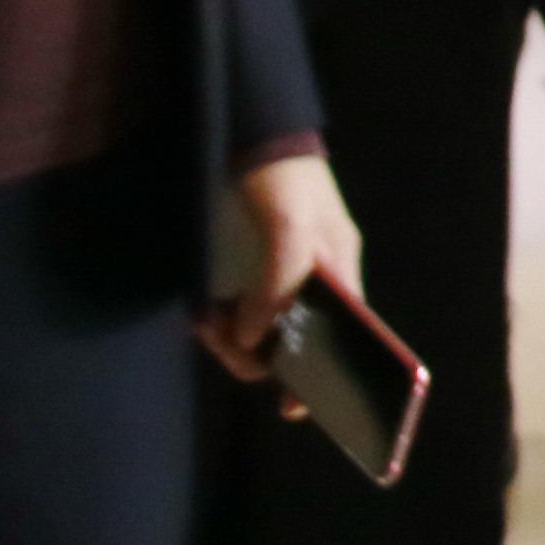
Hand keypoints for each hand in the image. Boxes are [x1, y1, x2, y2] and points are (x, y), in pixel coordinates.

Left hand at [203, 150, 364, 383]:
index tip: (290, 408)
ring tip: (202, 321)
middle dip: (254, 354)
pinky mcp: (243, 277)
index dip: (321, 380)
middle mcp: (310, 289)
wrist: (253, 136)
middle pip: (289, 347)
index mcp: (339, 279)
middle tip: (217, 336)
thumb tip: (253, 337)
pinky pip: (233, 317)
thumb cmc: (285, 179)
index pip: (343, 344)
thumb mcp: (290, 224)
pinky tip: (200, 312)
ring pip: (256, 337)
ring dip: (227, 339)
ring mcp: (275, 285)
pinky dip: (216, 322)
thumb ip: (278, 283)